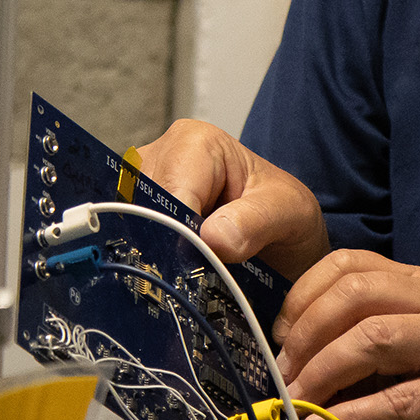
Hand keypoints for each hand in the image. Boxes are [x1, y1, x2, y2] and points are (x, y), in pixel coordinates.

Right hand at [131, 120, 331, 278]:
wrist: (281, 232)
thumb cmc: (282, 211)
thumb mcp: (288, 212)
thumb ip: (256, 221)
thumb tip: (214, 237)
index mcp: (195, 142)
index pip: (171, 191)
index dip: (181, 232)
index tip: (198, 264)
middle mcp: (161, 155)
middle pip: (143, 207)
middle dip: (167, 245)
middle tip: (195, 276)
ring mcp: (143, 183)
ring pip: (131, 224)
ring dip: (157, 255)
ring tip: (189, 276)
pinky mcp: (136, 210)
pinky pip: (131, 235)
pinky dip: (151, 258)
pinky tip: (174, 274)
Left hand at [275, 249, 419, 419]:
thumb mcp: (406, 358)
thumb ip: (360, 346)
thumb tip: (290, 363)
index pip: (349, 264)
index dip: (303, 296)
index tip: (280, 336)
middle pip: (355, 295)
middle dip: (307, 335)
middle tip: (284, 374)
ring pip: (372, 339)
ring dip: (323, 373)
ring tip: (298, 403)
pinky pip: (396, 401)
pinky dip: (351, 417)